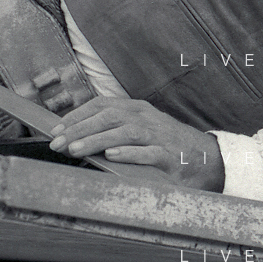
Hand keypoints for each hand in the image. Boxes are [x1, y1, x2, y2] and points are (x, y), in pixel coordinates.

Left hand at [48, 96, 225, 190]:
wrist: (207, 158)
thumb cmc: (165, 145)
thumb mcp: (140, 130)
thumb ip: (114, 129)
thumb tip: (77, 136)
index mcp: (136, 109)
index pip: (101, 105)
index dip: (77, 115)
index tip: (55, 128)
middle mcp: (146, 117)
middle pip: (108, 117)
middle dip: (80, 129)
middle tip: (57, 142)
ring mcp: (159, 135)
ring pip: (124, 133)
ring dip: (97, 140)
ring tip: (76, 149)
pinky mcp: (170, 155)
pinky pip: (148, 152)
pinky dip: (129, 153)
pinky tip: (111, 156)